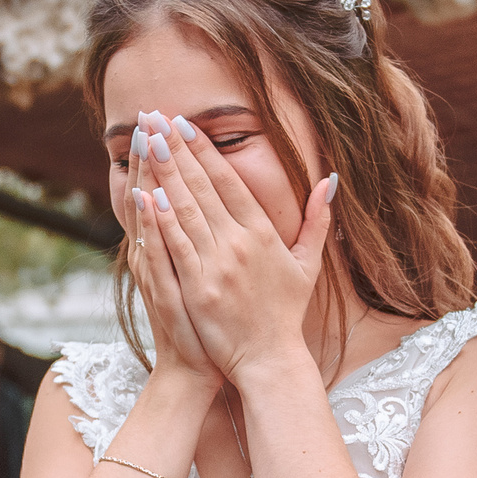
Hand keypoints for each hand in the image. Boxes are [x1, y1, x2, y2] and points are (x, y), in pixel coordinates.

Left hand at [137, 110, 336, 384]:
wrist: (270, 360)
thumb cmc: (285, 313)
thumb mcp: (308, 264)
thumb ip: (318, 220)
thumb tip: (331, 181)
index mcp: (264, 233)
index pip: (229, 181)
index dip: (204, 150)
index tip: (184, 124)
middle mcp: (240, 244)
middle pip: (203, 187)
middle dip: (176, 150)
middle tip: (155, 118)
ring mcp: (218, 266)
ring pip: (185, 210)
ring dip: (163, 173)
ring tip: (146, 142)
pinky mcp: (198, 289)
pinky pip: (175, 247)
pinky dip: (160, 220)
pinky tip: (145, 193)